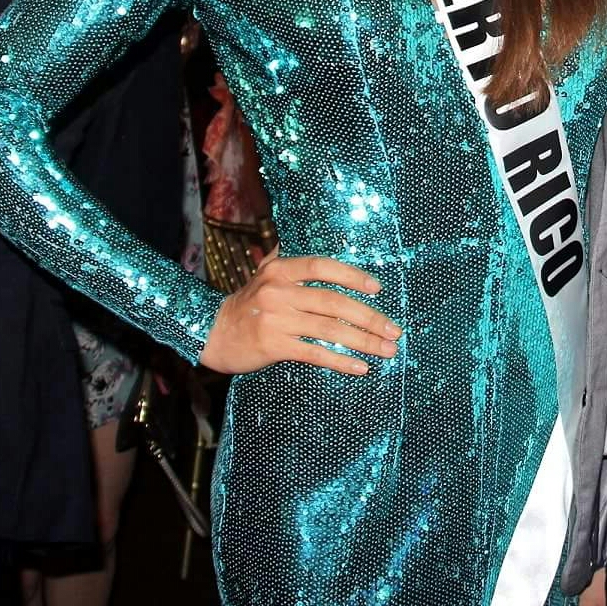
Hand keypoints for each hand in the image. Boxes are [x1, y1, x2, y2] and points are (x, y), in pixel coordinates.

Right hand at [200, 250, 399, 374]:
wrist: (212, 332)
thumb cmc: (248, 303)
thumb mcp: (265, 273)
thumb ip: (292, 259)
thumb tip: (324, 239)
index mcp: (281, 270)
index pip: (322, 267)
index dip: (352, 275)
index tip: (377, 288)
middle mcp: (279, 291)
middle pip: (333, 302)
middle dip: (369, 317)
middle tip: (394, 329)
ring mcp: (276, 319)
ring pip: (329, 330)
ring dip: (363, 341)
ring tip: (387, 349)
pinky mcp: (273, 346)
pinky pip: (314, 354)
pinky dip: (339, 361)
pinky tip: (360, 367)